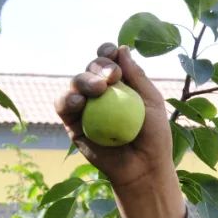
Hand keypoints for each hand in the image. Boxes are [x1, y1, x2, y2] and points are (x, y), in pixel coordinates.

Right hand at [55, 43, 173, 190]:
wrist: (144, 168)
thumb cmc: (154, 136)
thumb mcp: (152, 102)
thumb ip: (137, 77)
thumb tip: (123, 49)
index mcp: (119, 83)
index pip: (108, 60)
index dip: (107, 52)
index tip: (112, 53)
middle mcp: (100, 92)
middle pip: (91, 68)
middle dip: (98, 66)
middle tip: (112, 77)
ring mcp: (85, 107)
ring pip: (76, 83)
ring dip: (84, 80)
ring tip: (97, 89)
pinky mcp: (73, 123)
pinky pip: (63, 106)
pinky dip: (68, 99)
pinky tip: (78, 102)